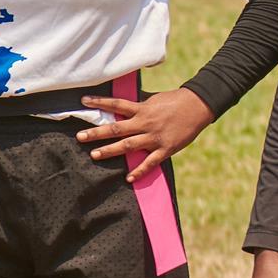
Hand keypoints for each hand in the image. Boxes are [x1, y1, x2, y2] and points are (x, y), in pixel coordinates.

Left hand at [76, 86, 215, 180]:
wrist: (198, 106)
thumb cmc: (175, 101)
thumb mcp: (153, 99)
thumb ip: (138, 104)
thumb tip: (122, 104)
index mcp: (141, 109)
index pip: (116, 104)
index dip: (99, 102)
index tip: (83, 101)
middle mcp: (144, 123)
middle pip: (116, 128)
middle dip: (97, 133)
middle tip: (80, 137)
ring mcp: (154, 137)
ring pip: (128, 145)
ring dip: (110, 151)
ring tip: (94, 155)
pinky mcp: (165, 149)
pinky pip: (150, 162)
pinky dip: (140, 171)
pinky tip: (129, 178)